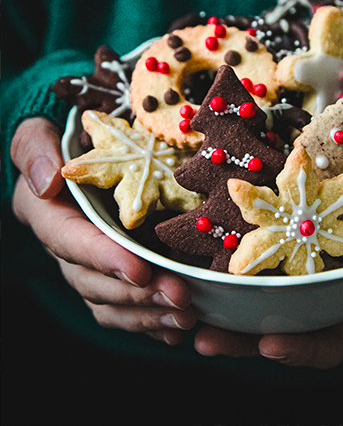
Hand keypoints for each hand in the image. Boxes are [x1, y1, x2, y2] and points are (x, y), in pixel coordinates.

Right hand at [11, 118, 196, 344]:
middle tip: (179, 298)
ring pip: (111, 304)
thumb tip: (48, 181)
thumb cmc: (57, 141)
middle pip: (95, 283)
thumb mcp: (36, 134)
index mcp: (48, 215)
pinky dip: (150, 322)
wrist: (75, 154)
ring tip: (185, 317)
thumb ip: (36, 150)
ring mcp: (90, 265)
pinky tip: (177, 328)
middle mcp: (67, 248)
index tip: (138, 271)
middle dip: (137, 295)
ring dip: (147, 315)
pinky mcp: (113, 272)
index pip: (71, 242)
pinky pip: (126, 308)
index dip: (104, 260)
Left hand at [194, 218, 342, 368]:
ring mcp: (298, 271)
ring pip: (256, 303)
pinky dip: (220, 274)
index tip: (273, 344)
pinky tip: (190, 270)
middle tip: (205, 337)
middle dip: (244, 340)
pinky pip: (247, 266)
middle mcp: (323, 293)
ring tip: (184, 314)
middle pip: (281, 328)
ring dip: (220, 313)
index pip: (332, 341)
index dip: (304, 349)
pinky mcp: (278, 243)